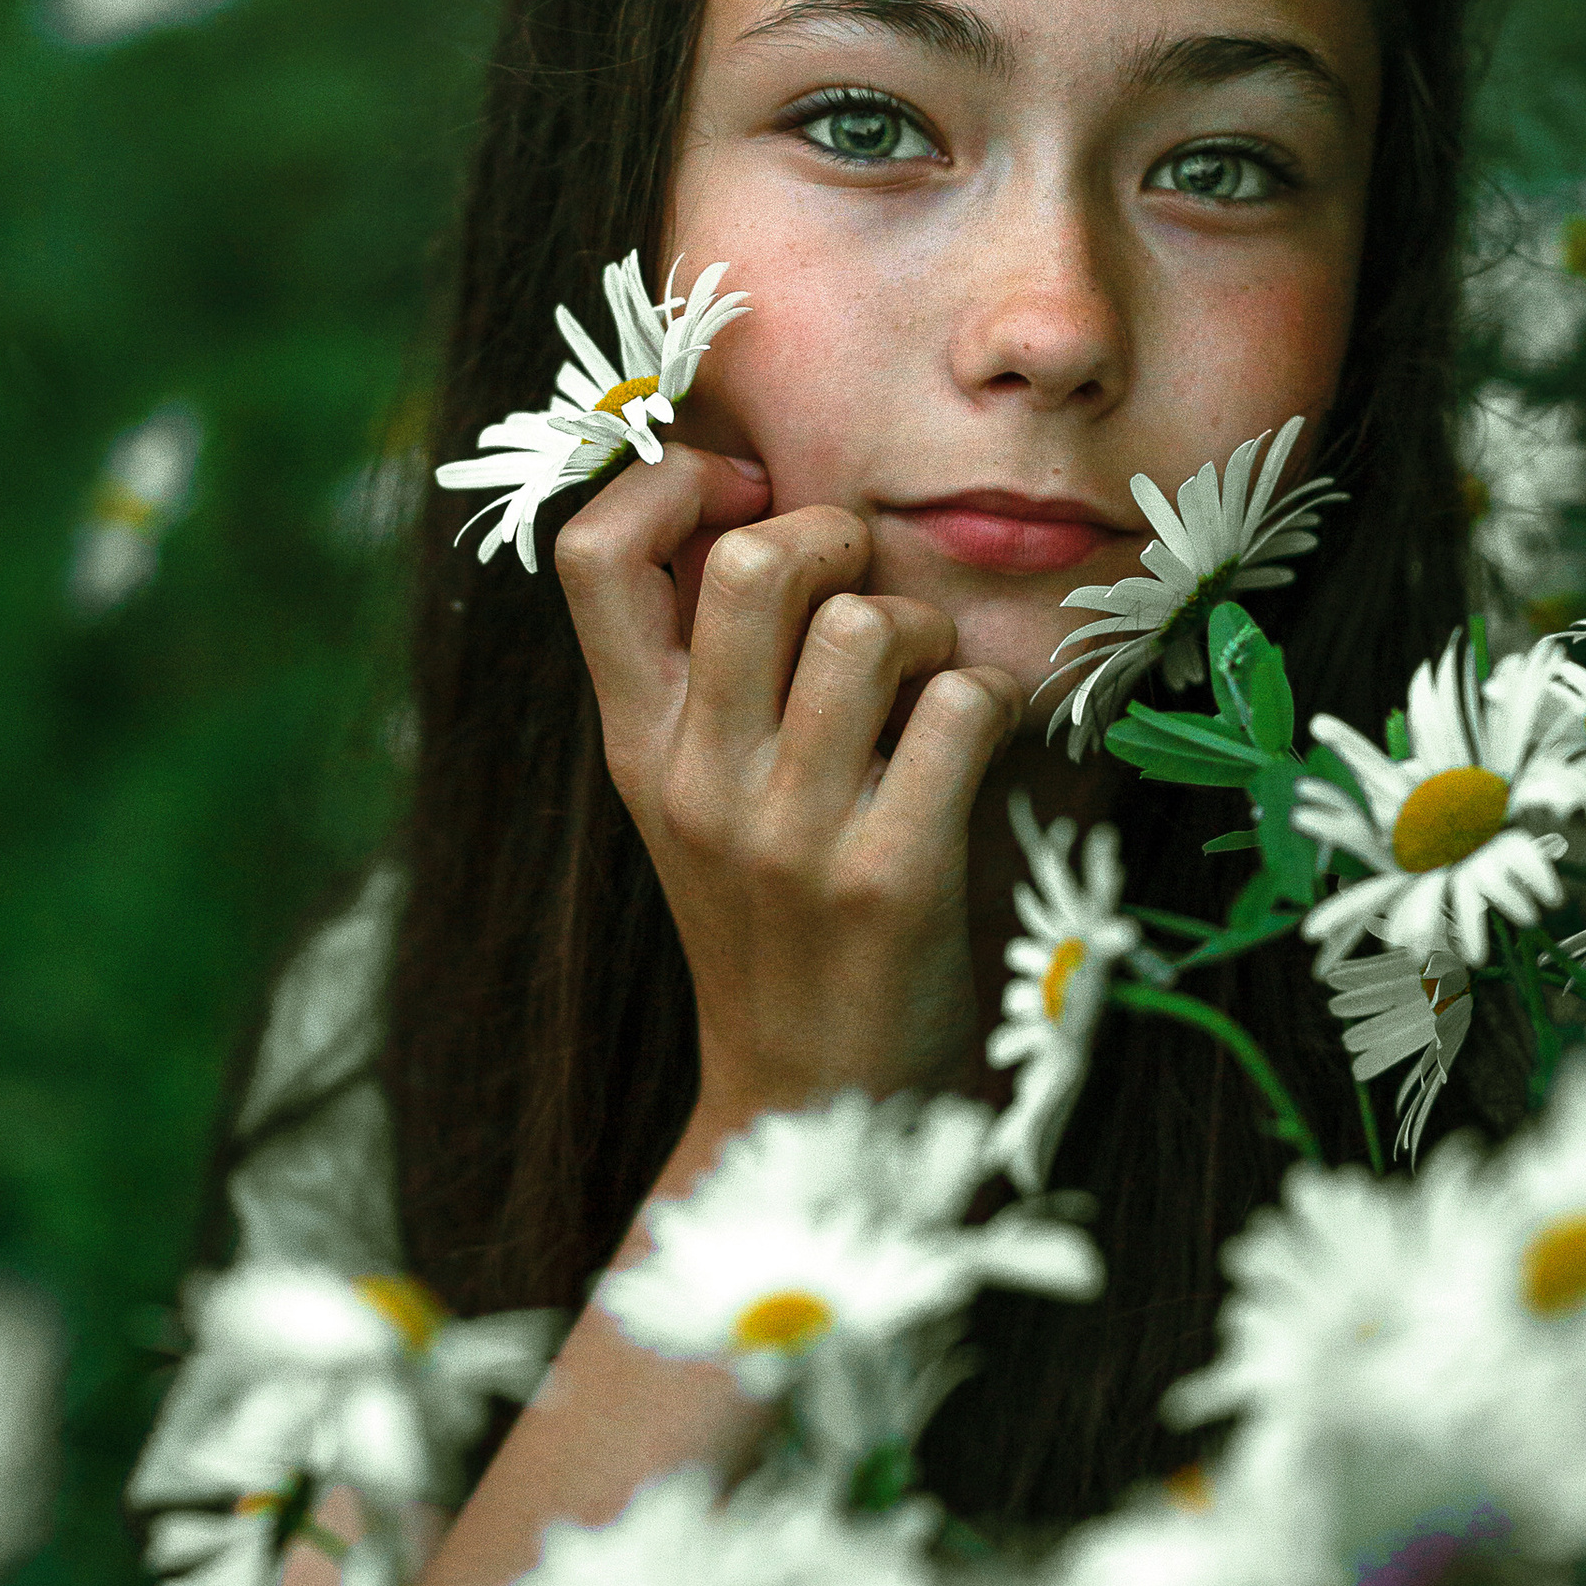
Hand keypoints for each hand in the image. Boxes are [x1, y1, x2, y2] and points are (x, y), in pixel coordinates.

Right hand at [555, 446, 1024, 1129]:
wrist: (813, 1103)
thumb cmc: (776, 923)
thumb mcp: (695, 800)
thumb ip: (704, 673)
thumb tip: (751, 511)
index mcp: (638, 745)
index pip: (592, 553)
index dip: (673, 483)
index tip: (743, 498)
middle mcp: (699, 780)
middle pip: (751, 564)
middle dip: (835, 537)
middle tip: (863, 584)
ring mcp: (791, 834)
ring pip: (867, 627)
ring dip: (927, 628)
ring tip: (927, 680)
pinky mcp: (891, 877)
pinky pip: (960, 708)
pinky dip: (993, 702)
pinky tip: (980, 740)